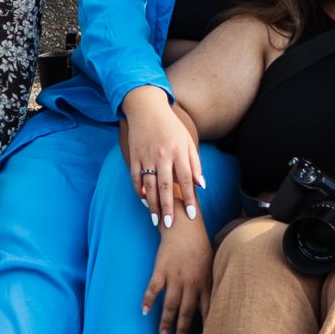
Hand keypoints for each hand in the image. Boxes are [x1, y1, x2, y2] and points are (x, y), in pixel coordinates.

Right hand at [121, 84, 200, 226]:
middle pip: (166, 186)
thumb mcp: (187, 141)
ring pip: (149, 185)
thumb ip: (194, 163)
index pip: (185, 180)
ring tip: (155, 220)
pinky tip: (143, 201)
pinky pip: (135, 177)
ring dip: (152, 204)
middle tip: (170, 225)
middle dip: (168, 207)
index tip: (191, 214)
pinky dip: (138, 190)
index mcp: (178, 151)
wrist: (146, 108)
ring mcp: (146, 156)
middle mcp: (162, 155)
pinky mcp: (133, 156)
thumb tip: (200, 185)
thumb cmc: (171, 126)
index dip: (188, 198)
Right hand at [142, 206, 210, 333]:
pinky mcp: (161, 269)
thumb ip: (212, 285)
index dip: (206, 326)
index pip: (208, 309)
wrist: (184, 226)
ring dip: (166, 321)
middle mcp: (191, 282)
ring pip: (170, 304)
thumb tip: (219, 303)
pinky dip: (147, 300)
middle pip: (187, 311)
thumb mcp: (212, 266)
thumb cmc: (200, 247)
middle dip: (183, 329)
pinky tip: (143, 311)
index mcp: (205, 282)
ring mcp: (175, 276)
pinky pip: (153, 288)